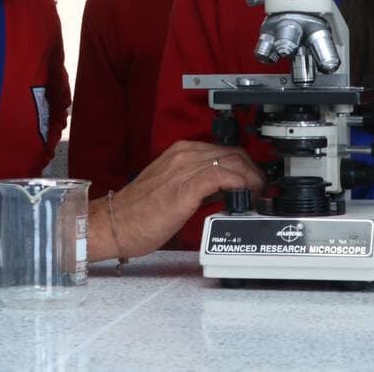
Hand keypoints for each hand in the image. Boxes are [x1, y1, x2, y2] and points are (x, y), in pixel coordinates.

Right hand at [87, 141, 265, 261]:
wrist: (114, 224)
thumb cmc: (138, 212)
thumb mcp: (172, 188)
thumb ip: (198, 184)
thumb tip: (225, 191)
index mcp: (180, 152)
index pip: (225, 150)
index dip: (245, 166)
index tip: (254, 182)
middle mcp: (183, 155)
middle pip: (234, 153)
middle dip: (254, 172)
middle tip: (259, 192)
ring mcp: (184, 169)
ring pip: (232, 162)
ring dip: (251, 180)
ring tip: (255, 198)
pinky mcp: (184, 188)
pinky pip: (221, 176)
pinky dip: (238, 185)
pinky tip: (242, 198)